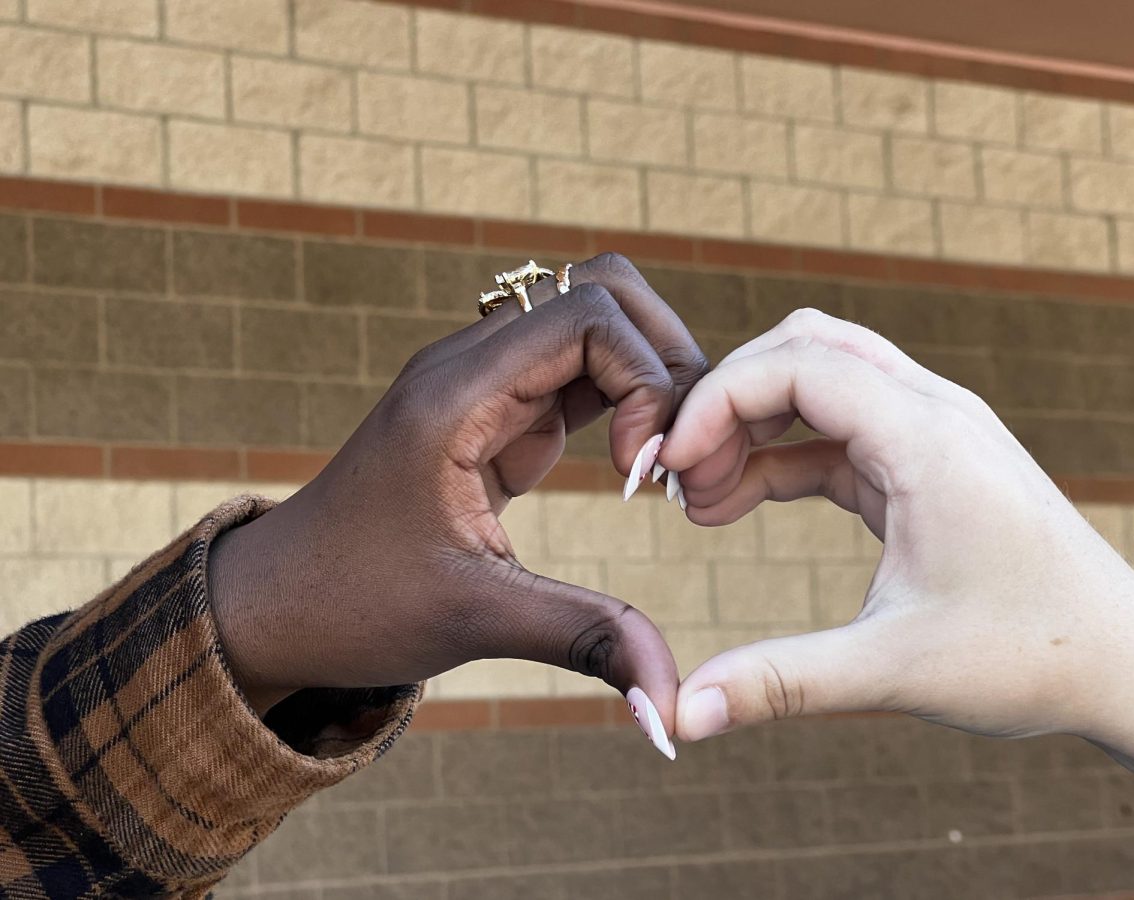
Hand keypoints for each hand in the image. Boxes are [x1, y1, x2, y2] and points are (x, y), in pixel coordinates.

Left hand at [208, 254, 706, 746]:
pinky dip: (623, 400)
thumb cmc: (354, 603)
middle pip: (601, 290)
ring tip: (659, 460)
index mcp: (456, 394)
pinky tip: (633, 467)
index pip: (588, 316)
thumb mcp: (473, 619)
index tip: (641, 473)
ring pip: (593, 321)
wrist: (281, 602)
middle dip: (663, 358)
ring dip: (647, 375)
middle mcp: (469, 365)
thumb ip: (581, 637)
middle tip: (676, 449)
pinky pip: (577, 370)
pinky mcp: (494, 411)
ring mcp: (483, 382)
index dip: (645, 379)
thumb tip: (671, 704)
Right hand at [658, 309, 1133, 802]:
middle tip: (672, 476)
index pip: (796, 363)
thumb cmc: (1031, 656)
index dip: (715, 402)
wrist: (1123, 661)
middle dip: (726, 399)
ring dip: (750, 423)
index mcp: (928, 438)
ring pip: (818, 379)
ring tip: (696, 496)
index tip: (666, 470)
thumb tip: (680, 717)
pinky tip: (735, 501)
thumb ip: (780, 684)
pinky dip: (778, 456)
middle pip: (802, 348)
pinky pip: (835, 431)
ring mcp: (933, 432)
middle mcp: (933, 413)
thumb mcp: (893, 669)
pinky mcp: (927, 463)